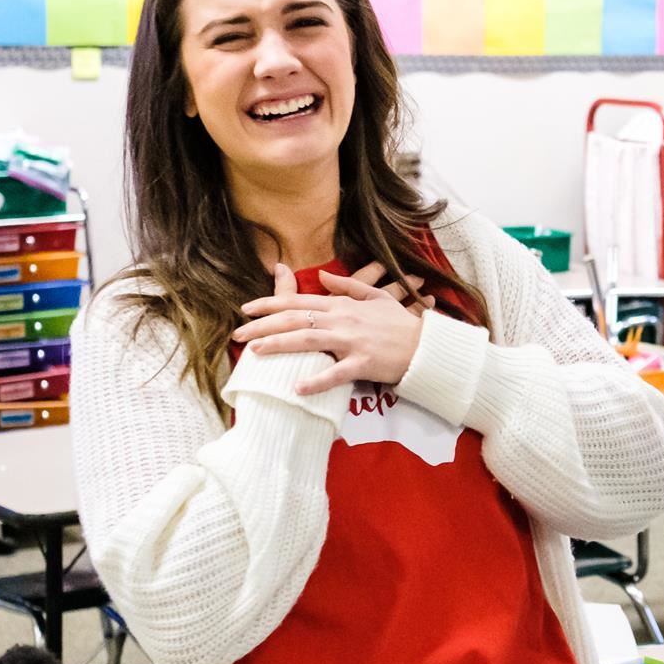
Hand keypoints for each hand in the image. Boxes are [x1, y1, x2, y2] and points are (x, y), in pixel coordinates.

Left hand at [233, 263, 430, 393]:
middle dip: (262, 326)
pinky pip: (336, 373)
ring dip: (280, 345)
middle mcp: (342, 319)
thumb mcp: (376, 297)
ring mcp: (352, 341)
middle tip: (237, 336)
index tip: (245, 309)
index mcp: (342, 305)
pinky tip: (296, 388)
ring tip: (255, 353)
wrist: (426, 345)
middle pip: (295, 320)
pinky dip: (316, 381)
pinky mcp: (363, 363)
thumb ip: (347, 285)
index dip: (269, 303)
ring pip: (308, 340)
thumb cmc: (400, 324)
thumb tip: (322, 274)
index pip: (298, 302)